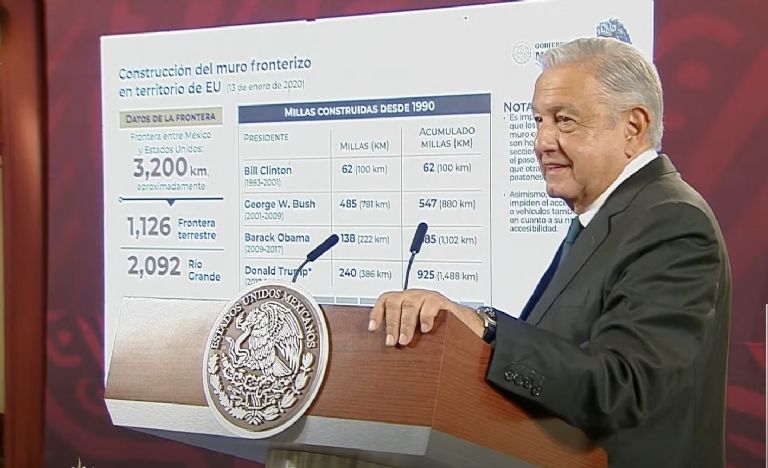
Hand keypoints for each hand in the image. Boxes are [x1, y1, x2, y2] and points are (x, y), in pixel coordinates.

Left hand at [368, 289, 484, 345]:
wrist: (464, 323)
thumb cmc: (437, 328)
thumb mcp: (416, 330)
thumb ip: (403, 334)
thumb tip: (388, 355)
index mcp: (402, 301)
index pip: (385, 301)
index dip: (376, 313)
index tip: (372, 329)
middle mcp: (412, 296)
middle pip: (395, 304)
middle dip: (391, 324)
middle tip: (391, 342)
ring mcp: (425, 296)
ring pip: (410, 305)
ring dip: (406, 324)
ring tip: (405, 340)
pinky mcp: (440, 301)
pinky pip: (430, 305)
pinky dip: (426, 317)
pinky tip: (425, 329)